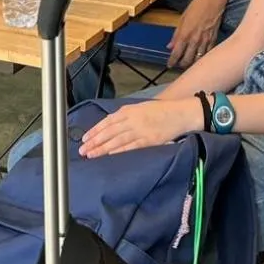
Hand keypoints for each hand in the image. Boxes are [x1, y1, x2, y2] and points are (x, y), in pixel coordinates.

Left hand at [80, 97, 201, 156]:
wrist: (180, 113)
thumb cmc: (160, 111)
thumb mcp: (140, 108)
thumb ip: (125, 116)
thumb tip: (110, 124)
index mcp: (129, 111)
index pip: (107, 122)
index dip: (95, 130)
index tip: (85, 138)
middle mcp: (132, 120)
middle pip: (109, 132)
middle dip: (94, 141)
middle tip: (83, 150)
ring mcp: (140, 130)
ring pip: (117, 141)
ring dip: (103, 149)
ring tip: (92, 155)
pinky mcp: (148, 140)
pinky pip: (131, 147)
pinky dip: (119, 151)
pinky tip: (110, 155)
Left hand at [168, 0, 224, 68]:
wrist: (213, 0)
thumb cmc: (196, 6)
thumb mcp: (182, 18)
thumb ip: (176, 34)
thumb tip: (170, 46)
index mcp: (185, 34)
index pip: (176, 53)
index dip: (172, 61)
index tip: (169, 65)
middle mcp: (195, 40)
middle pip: (187, 60)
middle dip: (182, 64)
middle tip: (179, 64)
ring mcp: (205, 41)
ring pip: (198, 59)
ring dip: (192, 62)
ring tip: (189, 62)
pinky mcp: (214, 39)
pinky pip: (207, 53)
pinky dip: (203, 56)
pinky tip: (200, 57)